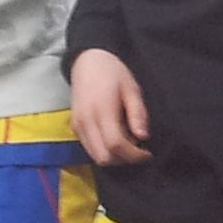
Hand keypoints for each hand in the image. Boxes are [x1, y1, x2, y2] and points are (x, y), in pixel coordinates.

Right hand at [71, 48, 151, 166]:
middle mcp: (86, 121)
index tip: (148, 153)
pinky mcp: (75, 127)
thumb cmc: (113, 73)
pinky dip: (104, 150)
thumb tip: (143, 137)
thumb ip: (137, 114)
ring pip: (95, 156)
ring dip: (114, 157)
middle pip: (104, 157)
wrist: (87, 62)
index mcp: (102, 110)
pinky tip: (115, 138)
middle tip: (138, 150)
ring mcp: (78, 126)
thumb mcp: (132, 89)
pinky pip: (89, 148)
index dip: (134, 155)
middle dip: (124, 159)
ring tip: (128, 143)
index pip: (116, 145)